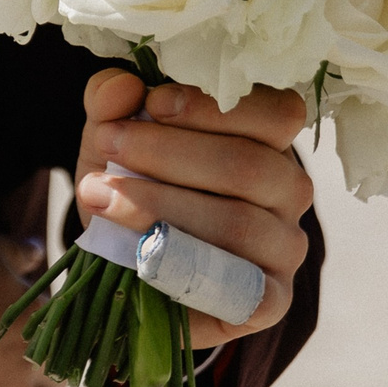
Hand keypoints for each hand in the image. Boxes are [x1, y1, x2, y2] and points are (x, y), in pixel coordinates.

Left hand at [75, 69, 313, 349]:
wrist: (116, 264)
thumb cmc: (130, 186)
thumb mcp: (111, 137)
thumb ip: (112, 104)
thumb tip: (123, 86)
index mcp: (267, 141)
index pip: (277, 113)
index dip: (214, 107)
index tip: (151, 104)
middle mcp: (288, 191)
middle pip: (250, 166)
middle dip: (169, 152)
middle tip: (108, 145)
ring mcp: (285, 248)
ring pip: (240, 222)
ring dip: (160, 205)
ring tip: (98, 195)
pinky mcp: (270, 300)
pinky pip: (246, 289)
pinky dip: (185, 266)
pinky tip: (138, 253)